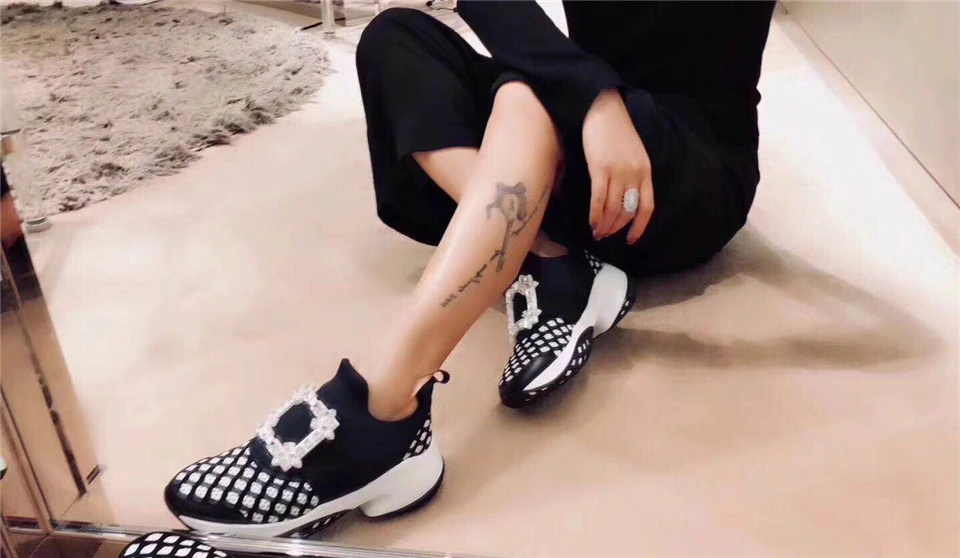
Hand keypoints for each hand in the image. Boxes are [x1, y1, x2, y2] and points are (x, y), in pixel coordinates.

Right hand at [582, 90, 653, 243]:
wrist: (603, 109)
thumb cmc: (615, 130)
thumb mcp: (632, 154)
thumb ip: (632, 174)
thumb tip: (621, 198)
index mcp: (646, 171)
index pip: (647, 206)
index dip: (639, 226)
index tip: (631, 240)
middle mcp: (635, 174)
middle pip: (628, 211)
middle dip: (616, 228)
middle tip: (605, 235)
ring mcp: (618, 172)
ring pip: (614, 209)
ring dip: (605, 225)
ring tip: (597, 232)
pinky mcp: (600, 169)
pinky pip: (599, 200)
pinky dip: (595, 215)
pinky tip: (591, 223)